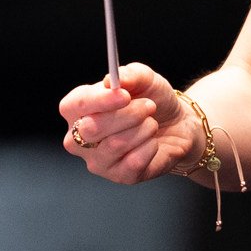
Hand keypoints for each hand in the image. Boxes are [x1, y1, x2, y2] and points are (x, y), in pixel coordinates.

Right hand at [57, 64, 194, 184]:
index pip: (73, 106)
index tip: (125, 95)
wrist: (176, 126)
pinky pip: (133, 162)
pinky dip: (150, 147)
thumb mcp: (144, 79)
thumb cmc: (152, 99)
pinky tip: (152, 142)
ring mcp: (98, 160)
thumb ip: (130, 74)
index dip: (98, 100)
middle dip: (126, 115)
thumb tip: (110, 80)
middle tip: (148, 106)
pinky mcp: (119, 176)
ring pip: (115, 145)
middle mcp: (80, 138)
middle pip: (91, 129)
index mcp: (78, 110)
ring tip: (151, 123)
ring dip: (143, 129)